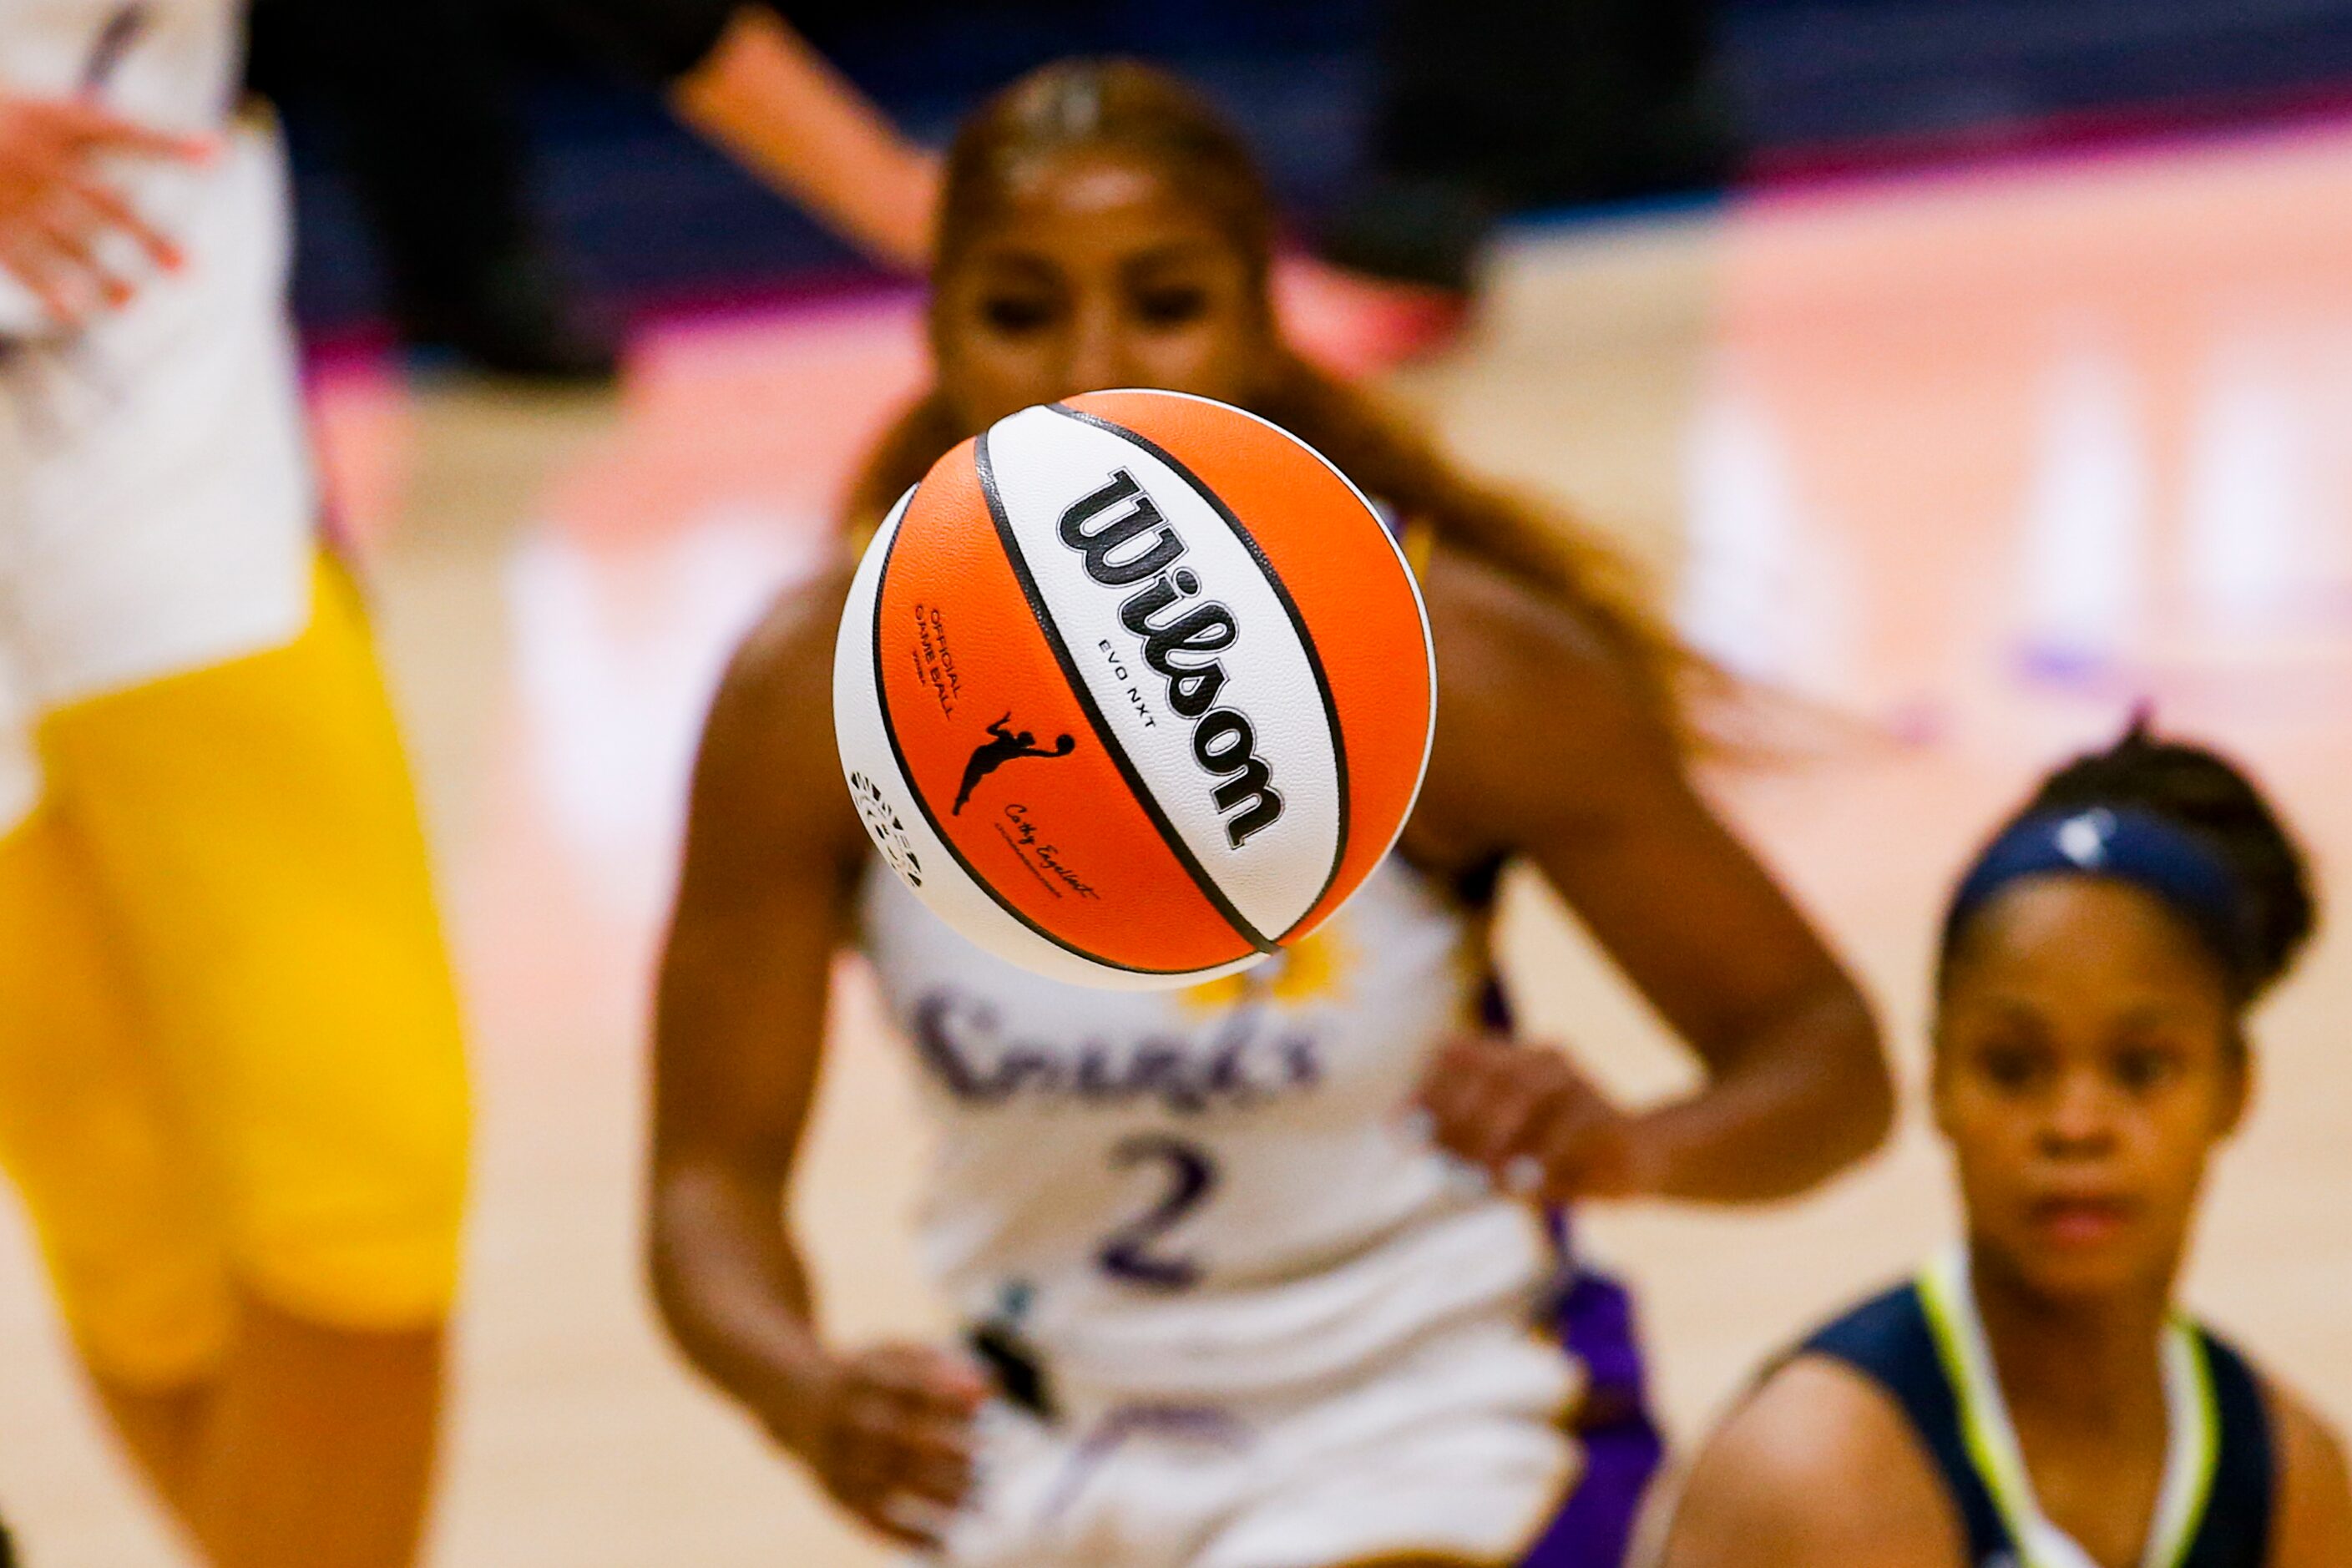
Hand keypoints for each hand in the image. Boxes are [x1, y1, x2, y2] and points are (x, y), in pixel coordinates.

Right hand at [0, 96, 210, 322]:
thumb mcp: (22, 105)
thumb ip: (69, 118)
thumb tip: (111, 111)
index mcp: (51, 119)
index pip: (121, 130)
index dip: (167, 142)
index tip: (215, 151)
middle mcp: (39, 159)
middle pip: (106, 203)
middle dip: (148, 237)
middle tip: (187, 269)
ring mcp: (15, 194)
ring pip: (71, 243)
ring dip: (106, 276)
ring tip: (129, 301)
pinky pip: (25, 262)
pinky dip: (52, 287)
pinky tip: (78, 311)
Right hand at [767, 1342, 989, 1549]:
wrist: (798, 1403)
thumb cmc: (871, 1379)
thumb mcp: (898, 1356)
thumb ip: (944, 1367)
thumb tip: (989, 1390)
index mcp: (863, 1376)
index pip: (911, 1388)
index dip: (950, 1398)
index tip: (986, 1405)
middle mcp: (846, 1419)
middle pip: (902, 1440)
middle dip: (951, 1454)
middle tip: (987, 1463)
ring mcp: (837, 1460)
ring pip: (892, 1484)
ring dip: (940, 1497)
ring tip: (980, 1503)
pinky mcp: (834, 1494)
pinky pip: (871, 1521)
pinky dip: (908, 1536)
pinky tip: (944, 1544)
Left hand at [1411, 1035, 1646, 1203]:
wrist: (1638, 1164)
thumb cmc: (1552, 1158)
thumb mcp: (1496, 1149)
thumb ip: (1450, 1132)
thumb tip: (1393, 1122)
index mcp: (1511, 1057)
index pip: (1452, 1053)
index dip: (1427, 1090)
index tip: (1407, 1131)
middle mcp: (1542, 1059)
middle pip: (1483, 1076)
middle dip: (1458, 1122)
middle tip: (1445, 1164)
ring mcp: (1576, 1082)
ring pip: (1519, 1092)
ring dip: (1489, 1137)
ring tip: (1476, 1176)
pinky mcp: (1606, 1117)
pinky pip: (1563, 1129)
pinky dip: (1535, 1155)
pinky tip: (1519, 1180)